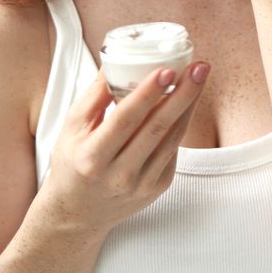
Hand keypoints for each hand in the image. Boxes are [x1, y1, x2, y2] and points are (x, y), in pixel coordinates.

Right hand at [37, 63, 209, 233]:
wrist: (77, 213)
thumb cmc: (72, 163)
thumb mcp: (71, 128)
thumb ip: (95, 95)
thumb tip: (116, 59)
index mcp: (92, 158)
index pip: (125, 121)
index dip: (148, 94)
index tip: (167, 70)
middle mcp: (119, 174)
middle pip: (157, 128)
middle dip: (183, 94)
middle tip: (199, 67)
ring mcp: (142, 184)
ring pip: (172, 138)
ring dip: (189, 105)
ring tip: (199, 76)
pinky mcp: (158, 187)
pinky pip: (173, 150)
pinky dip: (180, 124)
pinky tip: (186, 101)